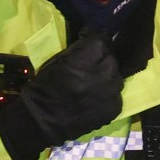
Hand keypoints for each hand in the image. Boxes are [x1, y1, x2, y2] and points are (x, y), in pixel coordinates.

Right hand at [0, 30, 122, 159]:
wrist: (43, 119)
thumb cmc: (46, 86)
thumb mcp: (60, 59)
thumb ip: (80, 52)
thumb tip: (90, 45)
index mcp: (88, 58)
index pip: (102, 40)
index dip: (94, 40)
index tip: (87, 42)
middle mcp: (104, 73)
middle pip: (111, 59)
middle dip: (102, 59)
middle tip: (91, 65)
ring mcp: (111, 93)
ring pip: (116, 78)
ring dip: (107, 78)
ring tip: (95, 83)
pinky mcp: (114, 109)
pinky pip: (116, 97)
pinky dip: (109, 96)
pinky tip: (96, 99)